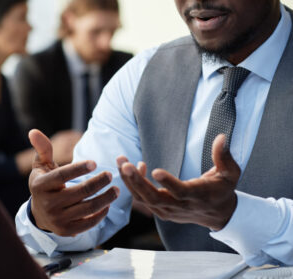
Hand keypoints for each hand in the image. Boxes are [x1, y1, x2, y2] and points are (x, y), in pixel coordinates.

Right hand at [28, 129, 118, 235]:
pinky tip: (108, 204)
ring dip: (105, 199)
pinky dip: (100, 214)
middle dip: (97, 183)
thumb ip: (42, 148)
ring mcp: (57, 219)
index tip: (94, 162)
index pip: (61, 176)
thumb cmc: (45, 182)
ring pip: (87, 208)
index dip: (78, 169)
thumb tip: (33, 131)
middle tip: (109, 174)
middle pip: (79, 193)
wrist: (38, 213)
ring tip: (116, 189)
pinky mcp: (66, 231)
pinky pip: (88, 224)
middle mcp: (48, 204)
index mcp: (41, 185)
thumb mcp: (41, 165)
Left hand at [117, 134, 239, 230]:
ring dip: (130, 181)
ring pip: (145, 199)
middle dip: (138, 181)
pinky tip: (133, 166)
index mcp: (199, 196)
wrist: (219, 214)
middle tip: (125, 164)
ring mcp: (169, 211)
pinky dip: (135, 185)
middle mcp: (181, 206)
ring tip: (121, 160)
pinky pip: (144, 199)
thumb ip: (223, 156)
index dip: (168, 183)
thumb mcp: (230, 173)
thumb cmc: (223, 189)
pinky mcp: (162, 211)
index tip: (155, 171)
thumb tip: (221, 137)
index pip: (181, 192)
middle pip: (155, 198)